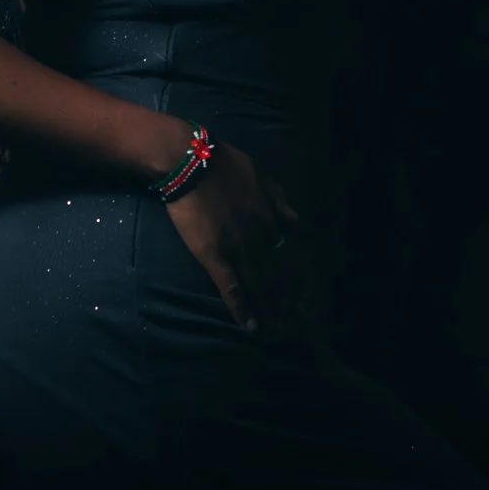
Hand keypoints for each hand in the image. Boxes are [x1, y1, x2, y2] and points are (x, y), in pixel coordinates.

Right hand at [163, 139, 299, 330]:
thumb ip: (279, 199)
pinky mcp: (214, 257)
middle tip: (287, 318)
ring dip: (267, 307)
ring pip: (257, 285)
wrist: (193, 164)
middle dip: (281, 297)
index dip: (287, 273)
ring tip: (273, 326)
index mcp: (269, 220)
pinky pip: (231, 288)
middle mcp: (258, 239)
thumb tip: (295, 221)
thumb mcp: (262, 175)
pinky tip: (248, 325)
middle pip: (273, 274)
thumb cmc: (225, 165)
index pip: (282, 254)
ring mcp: (237, 250)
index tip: (292, 291)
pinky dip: (241, 309)